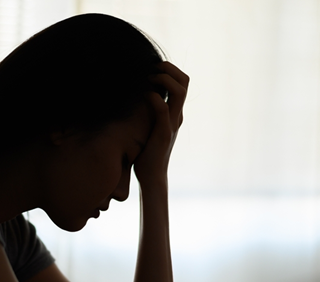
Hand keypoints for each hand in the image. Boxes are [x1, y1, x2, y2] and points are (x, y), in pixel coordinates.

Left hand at [134, 61, 188, 187]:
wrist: (151, 175)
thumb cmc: (146, 152)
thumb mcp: (148, 126)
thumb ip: (148, 112)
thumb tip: (134, 96)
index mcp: (175, 112)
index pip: (182, 81)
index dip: (169, 69)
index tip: (151, 68)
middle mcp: (177, 115)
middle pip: (185, 81)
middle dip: (168, 68)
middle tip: (151, 68)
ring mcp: (172, 123)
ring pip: (179, 91)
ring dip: (163, 79)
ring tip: (148, 79)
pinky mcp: (163, 133)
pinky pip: (162, 109)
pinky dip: (153, 98)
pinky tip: (143, 96)